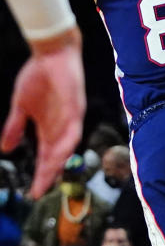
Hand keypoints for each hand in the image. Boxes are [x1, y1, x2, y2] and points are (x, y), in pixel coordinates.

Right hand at [1, 28, 84, 198]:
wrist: (51, 53)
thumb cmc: (38, 77)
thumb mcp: (21, 106)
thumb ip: (15, 127)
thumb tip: (5, 150)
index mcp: (49, 127)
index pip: (45, 155)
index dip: (40, 173)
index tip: (32, 191)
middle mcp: (62, 126)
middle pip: (56, 156)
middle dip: (48, 173)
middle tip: (39, 191)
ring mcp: (71, 117)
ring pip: (67, 146)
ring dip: (58, 161)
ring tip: (47, 177)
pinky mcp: (76, 106)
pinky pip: (74, 128)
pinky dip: (67, 142)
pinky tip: (61, 153)